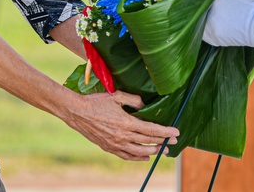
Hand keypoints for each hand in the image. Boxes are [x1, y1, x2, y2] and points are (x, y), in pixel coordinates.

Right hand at [63, 91, 178, 160]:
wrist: (77, 112)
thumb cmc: (96, 102)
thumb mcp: (116, 96)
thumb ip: (133, 100)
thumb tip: (145, 105)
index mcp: (126, 122)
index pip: (151, 130)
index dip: (165, 132)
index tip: (176, 133)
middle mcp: (122, 136)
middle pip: (148, 142)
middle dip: (163, 142)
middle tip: (173, 143)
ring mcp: (115, 144)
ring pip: (139, 152)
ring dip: (152, 152)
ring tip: (162, 151)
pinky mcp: (108, 147)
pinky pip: (126, 156)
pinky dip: (137, 158)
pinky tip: (145, 157)